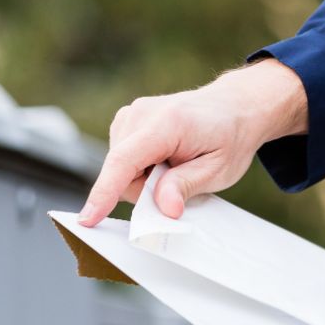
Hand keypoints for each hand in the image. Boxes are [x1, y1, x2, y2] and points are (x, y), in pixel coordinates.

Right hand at [77, 58, 306, 225]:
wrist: (235, 106)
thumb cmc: (229, 136)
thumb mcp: (219, 169)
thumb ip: (186, 187)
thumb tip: (162, 209)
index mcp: (167, 123)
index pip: (124, 161)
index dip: (104, 193)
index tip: (89, 218)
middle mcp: (142, 113)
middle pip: (120, 171)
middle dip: (144, 190)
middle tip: (180, 182)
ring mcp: (132, 113)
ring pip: (120, 168)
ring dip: (144, 178)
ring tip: (176, 165)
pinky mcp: (127, 119)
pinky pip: (123, 159)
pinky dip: (142, 168)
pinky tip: (166, 159)